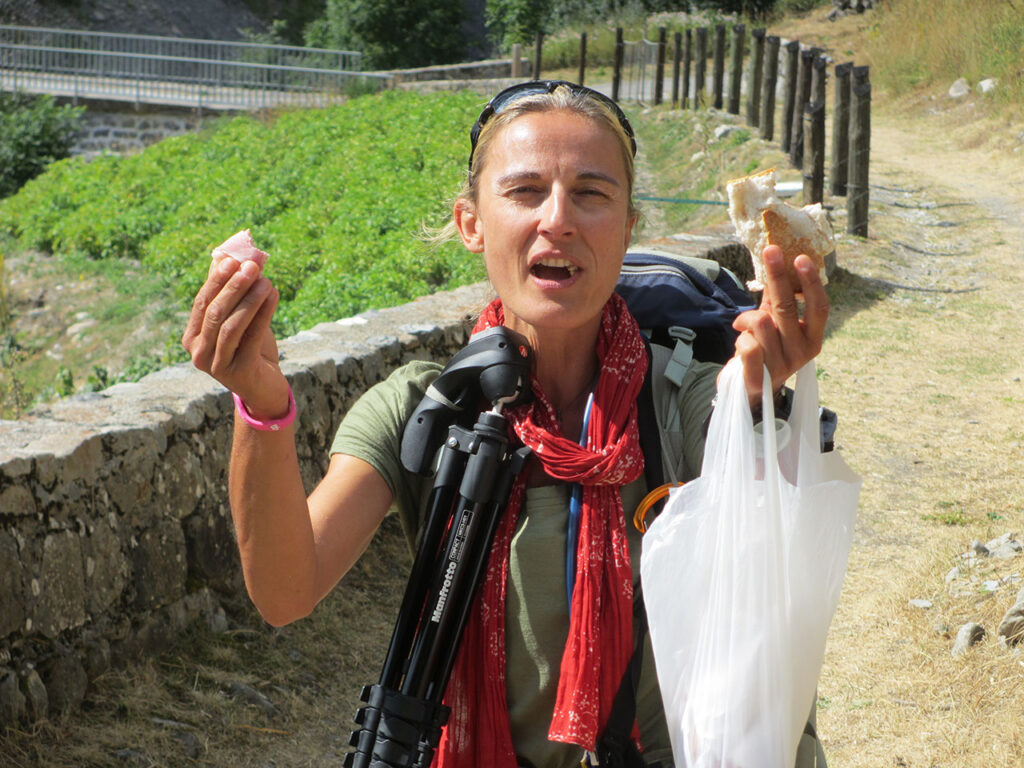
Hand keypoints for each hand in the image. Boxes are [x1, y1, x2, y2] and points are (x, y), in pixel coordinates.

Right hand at [181, 256, 288, 418]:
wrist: (265, 388)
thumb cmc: (250, 349)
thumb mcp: (239, 320)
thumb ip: (231, 292)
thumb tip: (228, 255)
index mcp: (192, 338)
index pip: (202, 302)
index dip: (217, 280)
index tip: (234, 259)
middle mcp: (198, 353)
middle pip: (215, 312)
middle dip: (234, 286)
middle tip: (252, 266)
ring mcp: (216, 365)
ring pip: (231, 325)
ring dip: (250, 299)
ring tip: (266, 280)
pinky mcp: (238, 372)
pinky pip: (251, 337)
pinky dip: (263, 313)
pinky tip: (274, 296)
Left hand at [729, 245, 829, 407]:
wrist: (750, 391)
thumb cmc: (765, 352)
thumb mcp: (775, 326)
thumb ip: (777, 301)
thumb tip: (778, 264)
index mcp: (812, 338)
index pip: (818, 307)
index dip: (810, 282)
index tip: (800, 257)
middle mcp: (802, 352)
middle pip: (788, 309)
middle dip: (777, 276)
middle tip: (770, 250)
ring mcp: (782, 366)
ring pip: (761, 323)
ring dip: (746, 318)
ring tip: (742, 326)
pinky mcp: (760, 378)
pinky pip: (748, 346)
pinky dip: (740, 338)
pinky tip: (740, 340)